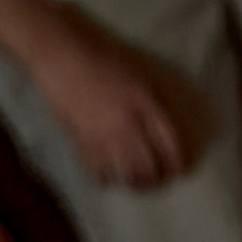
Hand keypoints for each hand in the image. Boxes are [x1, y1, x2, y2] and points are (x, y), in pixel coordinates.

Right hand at [28, 14, 186, 183]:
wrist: (60, 55)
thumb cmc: (98, 56)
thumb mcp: (134, 74)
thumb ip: (148, 102)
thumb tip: (158, 130)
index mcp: (142, 102)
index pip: (169, 142)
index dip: (178, 162)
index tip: (181, 171)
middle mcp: (126, 123)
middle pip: (151, 166)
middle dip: (159, 180)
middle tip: (160, 181)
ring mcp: (104, 137)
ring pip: (129, 176)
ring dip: (138, 186)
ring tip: (138, 185)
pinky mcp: (83, 144)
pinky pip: (101, 175)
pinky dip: (109, 180)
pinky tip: (111, 178)